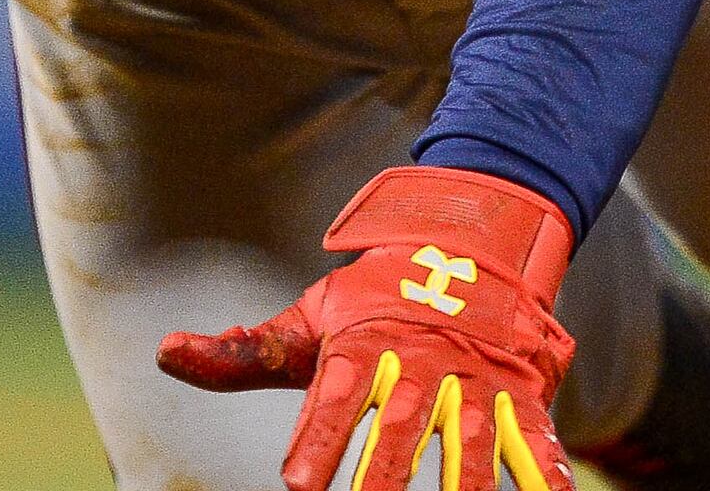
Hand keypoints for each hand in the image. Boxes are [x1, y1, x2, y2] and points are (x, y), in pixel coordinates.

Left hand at [159, 165, 578, 490]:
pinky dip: (546, 473)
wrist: (471, 242)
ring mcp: (476, 376)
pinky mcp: (521, 392)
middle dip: (387, 468)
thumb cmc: (373, 299)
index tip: (297, 484)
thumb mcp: (310, 322)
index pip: (335, 395)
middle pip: (404, 419)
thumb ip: (242, 354)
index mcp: (364, 343)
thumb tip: (163, 352)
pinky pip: (537, 438)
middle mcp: (422, 359)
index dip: (319, 437)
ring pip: (473, 435)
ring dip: (466, 481)